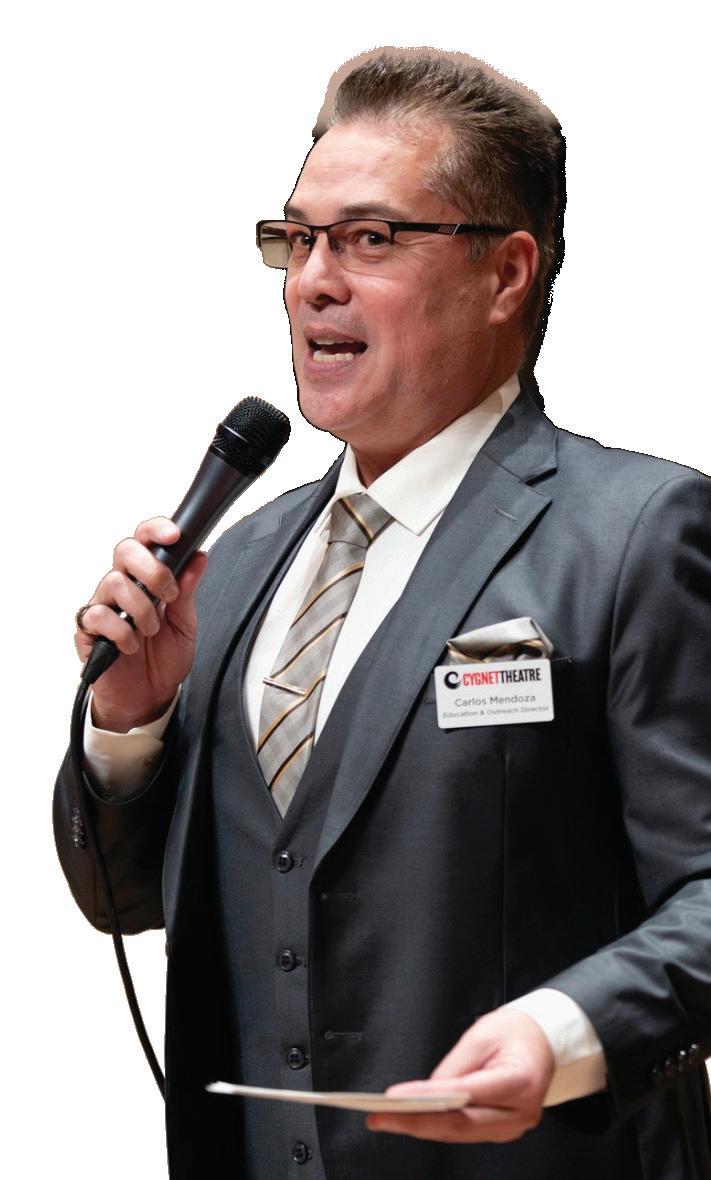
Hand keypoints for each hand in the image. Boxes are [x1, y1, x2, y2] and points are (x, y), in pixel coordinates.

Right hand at [75, 517, 207, 731]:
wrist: (149, 698)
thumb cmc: (164, 659)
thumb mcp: (186, 624)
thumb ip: (187, 591)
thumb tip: (198, 558)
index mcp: (146, 579)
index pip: (144, 540)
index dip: (155, 530)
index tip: (174, 535)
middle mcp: (123, 587)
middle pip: (124, 550)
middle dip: (152, 569)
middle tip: (168, 595)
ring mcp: (104, 606)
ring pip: (114, 582)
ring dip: (142, 608)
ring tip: (151, 630)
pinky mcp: (88, 631)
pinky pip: (97, 616)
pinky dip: (121, 632)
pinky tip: (132, 645)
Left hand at [366, 1007, 554, 1143]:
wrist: (541, 1042)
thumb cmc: (516, 1033)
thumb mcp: (483, 1033)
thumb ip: (455, 1065)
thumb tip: (427, 1092)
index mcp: (521, 1081)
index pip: (467, 1095)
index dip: (429, 1099)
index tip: (396, 1097)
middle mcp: (521, 1112)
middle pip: (461, 1124)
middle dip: (415, 1122)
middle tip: (380, 1116)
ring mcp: (512, 1126)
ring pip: (460, 1133)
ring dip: (421, 1128)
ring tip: (386, 1118)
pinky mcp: (501, 1129)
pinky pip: (464, 1132)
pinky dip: (436, 1127)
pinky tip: (411, 1120)